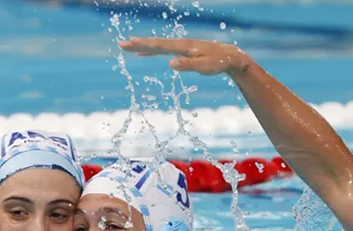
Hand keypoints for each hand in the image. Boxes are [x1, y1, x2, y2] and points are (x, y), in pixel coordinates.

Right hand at [119, 37, 249, 76]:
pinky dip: (151, 51)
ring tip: (128, 46)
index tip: (130, 42)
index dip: (144, 44)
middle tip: (122, 44)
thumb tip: (170, 64)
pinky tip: (143, 54)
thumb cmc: (218, 62)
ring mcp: (180, 47)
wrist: (230, 57)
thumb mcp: (204, 66)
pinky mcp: (182, 51)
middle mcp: (180, 44)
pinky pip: (162, 50)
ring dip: (142, 46)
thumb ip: (188, 65)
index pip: (160, 45)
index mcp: (183, 47)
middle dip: (138, 44)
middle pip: (155, 44)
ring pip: (157, 46)